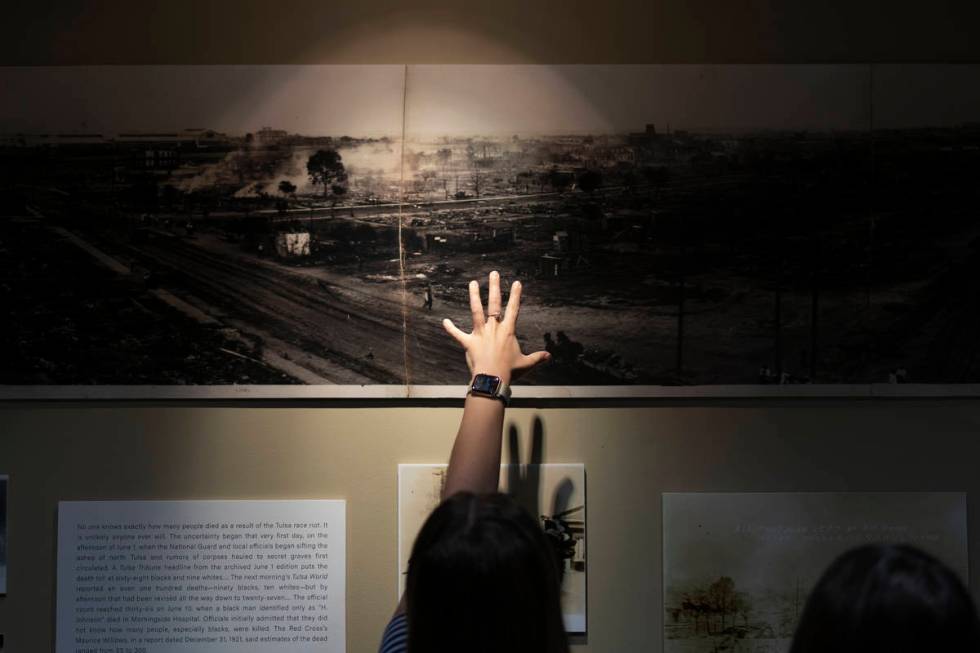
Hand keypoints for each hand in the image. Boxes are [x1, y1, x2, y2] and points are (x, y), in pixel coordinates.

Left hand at [442, 270, 550, 384]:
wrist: (493, 379)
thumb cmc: (510, 371)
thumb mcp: (526, 363)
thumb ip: (537, 358)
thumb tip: (549, 356)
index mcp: (508, 331)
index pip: (513, 309)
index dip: (515, 295)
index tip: (516, 283)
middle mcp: (494, 328)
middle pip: (494, 304)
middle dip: (494, 287)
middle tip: (493, 273)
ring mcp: (480, 334)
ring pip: (476, 311)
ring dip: (473, 296)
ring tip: (472, 283)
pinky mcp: (469, 343)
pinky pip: (457, 334)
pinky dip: (450, 328)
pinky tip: (444, 321)